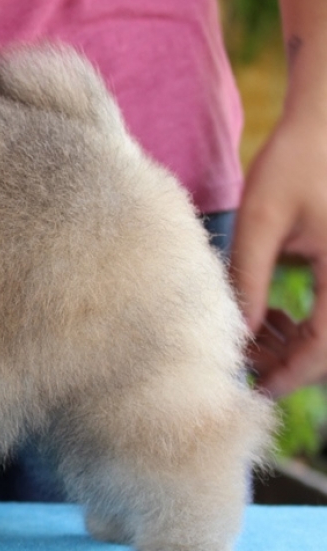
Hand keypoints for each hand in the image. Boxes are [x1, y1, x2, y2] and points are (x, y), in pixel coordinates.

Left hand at [231, 111, 326, 397]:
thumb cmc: (295, 161)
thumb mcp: (260, 221)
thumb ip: (249, 280)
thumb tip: (239, 334)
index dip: (291, 374)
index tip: (256, 389)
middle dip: (291, 362)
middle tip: (246, 360)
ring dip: (299, 345)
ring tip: (255, 334)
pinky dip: (310, 324)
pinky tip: (275, 315)